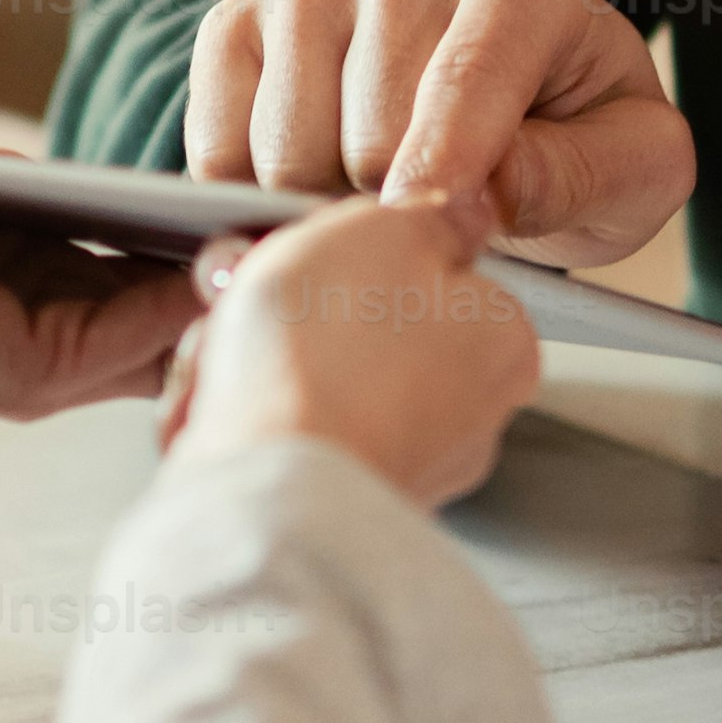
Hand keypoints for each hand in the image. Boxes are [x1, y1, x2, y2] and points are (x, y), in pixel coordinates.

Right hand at [162, 195, 536, 508]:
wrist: (259, 491)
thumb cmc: (325, 360)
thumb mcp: (384, 230)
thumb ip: (430, 214)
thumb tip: (460, 213)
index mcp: (503, 346)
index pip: (439, 272)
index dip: (362, 249)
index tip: (317, 245)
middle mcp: (469, 420)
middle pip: (370, 328)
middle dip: (300, 308)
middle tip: (256, 293)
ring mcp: (403, 470)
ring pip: (317, 383)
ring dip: (258, 361)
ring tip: (226, 360)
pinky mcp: (336, 510)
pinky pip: (283, 438)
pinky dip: (245, 419)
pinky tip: (218, 412)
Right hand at [184, 0, 694, 268]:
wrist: (501, 143)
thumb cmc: (576, 149)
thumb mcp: (635, 174)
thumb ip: (580, 176)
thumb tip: (483, 193)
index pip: (470, 65)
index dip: (446, 161)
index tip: (425, 230)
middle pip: (373, 94)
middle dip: (392, 194)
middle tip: (417, 249)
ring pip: (288, 103)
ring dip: (319, 193)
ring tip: (369, 227)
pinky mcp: (246, 17)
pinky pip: (219, 103)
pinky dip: (241, 178)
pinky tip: (295, 208)